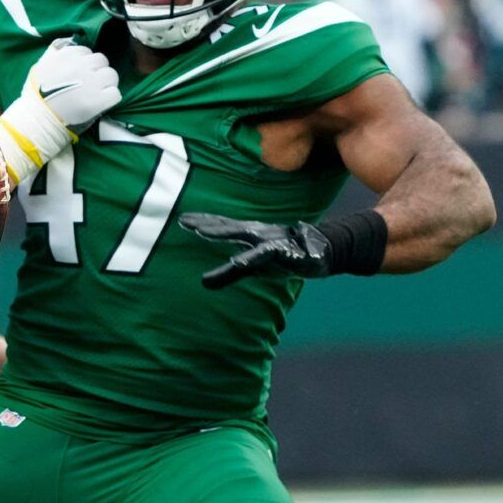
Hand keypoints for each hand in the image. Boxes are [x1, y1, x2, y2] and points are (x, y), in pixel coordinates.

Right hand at [23, 38, 119, 129]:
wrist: (36, 122)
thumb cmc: (36, 98)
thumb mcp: (40, 68)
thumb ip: (54, 55)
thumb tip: (64, 46)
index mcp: (65, 57)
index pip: (85, 52)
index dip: (84, 64)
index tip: (79, 74)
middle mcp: (80, 66)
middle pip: (101, 61)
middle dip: (97, 71)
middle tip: (89, 84)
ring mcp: (90, 83)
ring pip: (111, 75)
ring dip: (106, 84)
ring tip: (96, 94)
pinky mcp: (98, 101)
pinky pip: (115, 94)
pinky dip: (110, 99)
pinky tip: (100, 104)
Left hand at [179, 213, 331, 288]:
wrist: (321, 250)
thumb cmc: (281, 255)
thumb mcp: (253, 266)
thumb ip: (229, 273)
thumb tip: (203, 283)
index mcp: (248, 234)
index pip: (222, 226)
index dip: (203, 221)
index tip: (181, 218)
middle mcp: (258, 233)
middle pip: (228, 227)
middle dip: (207, 224)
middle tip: (184, 221)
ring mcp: (271, 240)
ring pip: (245, 235)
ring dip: (223, 232)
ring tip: (202, 231)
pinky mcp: (285, 253)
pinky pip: (267, 254)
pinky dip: (255, 256)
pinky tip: (240, 261)